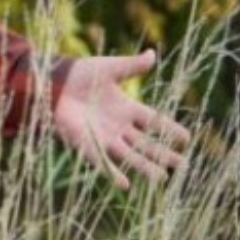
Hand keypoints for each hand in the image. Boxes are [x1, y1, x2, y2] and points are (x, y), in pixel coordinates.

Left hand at [53, 50, 190, 189]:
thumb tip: (153, 54)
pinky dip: (112, 172)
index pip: (154, 121)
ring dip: (144, 167)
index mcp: (126, 107)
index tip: (187, 139)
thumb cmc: (80, 74)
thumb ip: (132, 65)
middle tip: (182, 165)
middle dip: (163, 154)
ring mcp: (103, 136)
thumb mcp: (110, 68)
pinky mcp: (86, 143)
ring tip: (161, 179)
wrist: (52, 82)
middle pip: (145, 143)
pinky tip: (124, 185)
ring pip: (128, 155)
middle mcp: (118, 125)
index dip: (169, 129)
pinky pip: (101, 161)